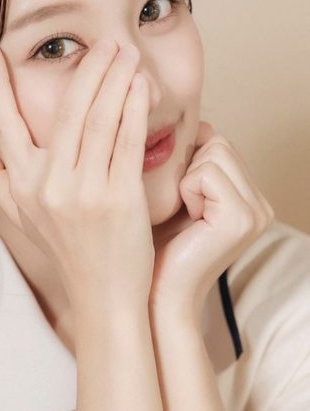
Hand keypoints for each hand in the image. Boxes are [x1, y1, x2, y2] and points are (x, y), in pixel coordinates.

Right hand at [0, 39, 153, 309]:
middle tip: (102, 42)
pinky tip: (140, 85)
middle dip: (86, 70)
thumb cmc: (66, 251)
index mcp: (23, 184)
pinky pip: (126, 143)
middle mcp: (48, 185)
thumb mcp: (22, 216)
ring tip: (125, 52)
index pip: (4, 124)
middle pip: (66, 112)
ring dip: (114, 80)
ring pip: (98, 121)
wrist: (104, 296)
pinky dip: (134, 109)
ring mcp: (84, 192)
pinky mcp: (119, 200)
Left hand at [149, 121, 274, 320]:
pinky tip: (185, 220)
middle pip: (216, 140)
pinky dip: (185, 190)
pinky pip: (206, 171)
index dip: (184, 156)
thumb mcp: (172, 192)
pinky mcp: (243, 218)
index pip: (216, 140)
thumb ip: (186, 159)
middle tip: (177, 205)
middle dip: (185, 165)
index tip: (172, 188)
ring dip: (183, 178)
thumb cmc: (152, 242)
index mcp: (247, 195)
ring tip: (180, 214)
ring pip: (212, 150)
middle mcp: (259, 202)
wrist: (152, 292)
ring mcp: (256, 211)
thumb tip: (181, 117)